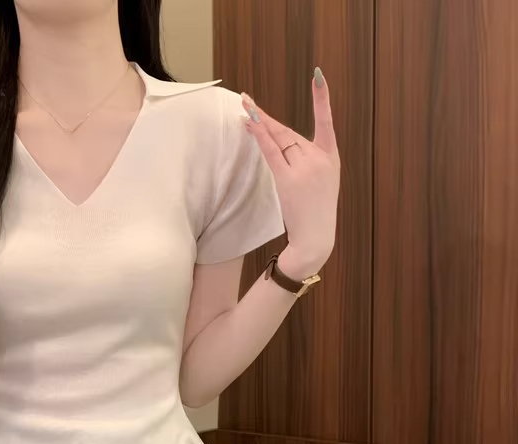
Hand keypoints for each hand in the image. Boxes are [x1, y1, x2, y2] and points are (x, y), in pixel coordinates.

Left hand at [242, 68, 339, 278]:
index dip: (322, 99)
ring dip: (259, 124)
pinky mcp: (289, 180)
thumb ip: (309, 160)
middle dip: (267, 119)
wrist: (316, 237)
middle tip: (248, 101)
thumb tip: (284, 143)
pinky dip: (260, 137)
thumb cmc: (316, 210)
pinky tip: (250, 125)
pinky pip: (271, 153)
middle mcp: (319, 158)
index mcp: (331, 156)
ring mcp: (305, 169)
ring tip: (244, 108)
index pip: (326, 122)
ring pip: (278, 140)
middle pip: (288, 132)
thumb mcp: (323, 181)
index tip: (318, 75)